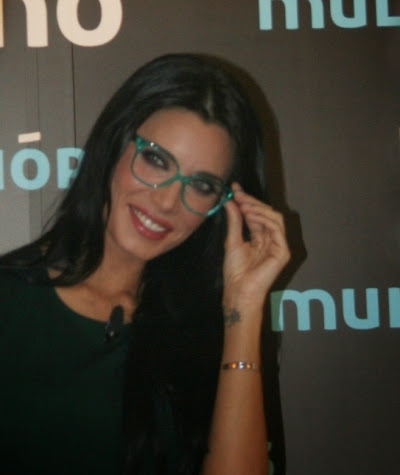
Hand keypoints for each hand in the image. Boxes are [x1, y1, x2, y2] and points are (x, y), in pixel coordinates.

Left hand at [223, 182, 289, 309]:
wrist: (238, 290)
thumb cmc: (235, 272)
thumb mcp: (232, 240)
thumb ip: (234, 221)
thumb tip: (231, 201)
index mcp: (260, 237)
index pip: (257, 214)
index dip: (247, 201)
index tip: (235, 189)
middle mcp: (271, 239)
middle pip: (267, 213)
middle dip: (252, 202)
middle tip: (239, 194)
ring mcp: (279, 245)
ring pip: (275, 217)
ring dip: (258, 208)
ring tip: (244, 205)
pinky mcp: (283, 252)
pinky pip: (277, 229)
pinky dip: (264, 219)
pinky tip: (251, 215)